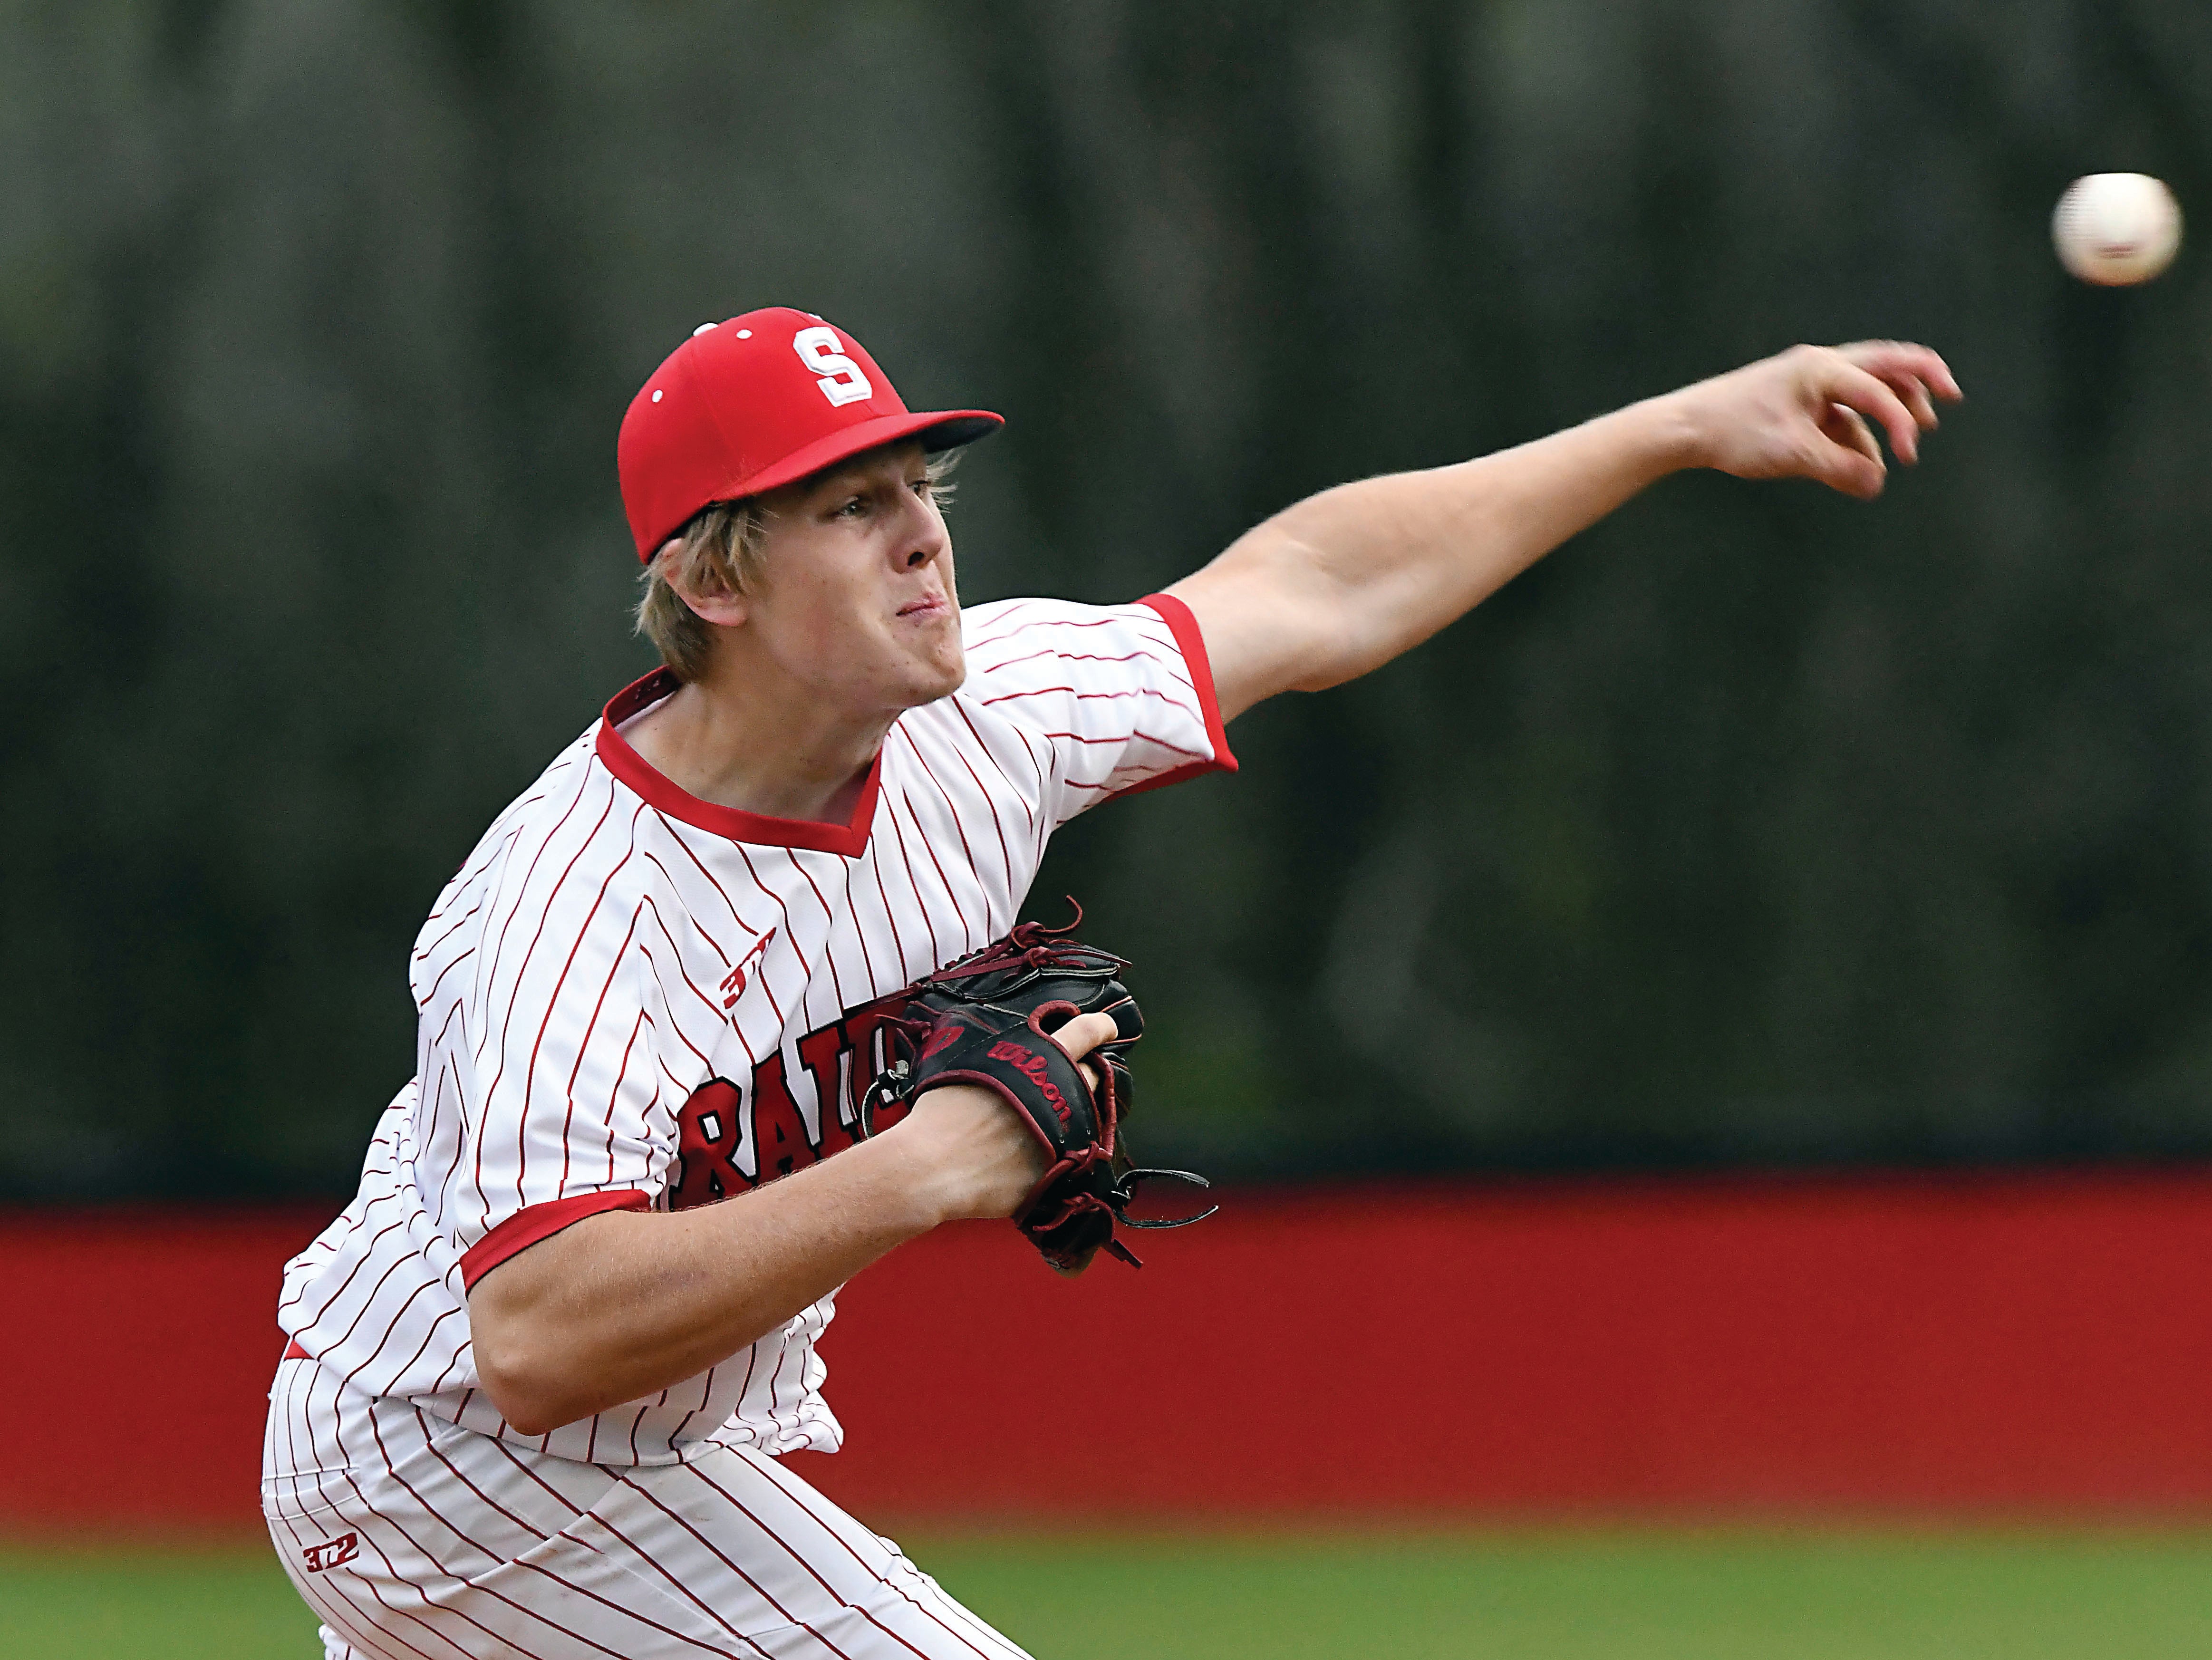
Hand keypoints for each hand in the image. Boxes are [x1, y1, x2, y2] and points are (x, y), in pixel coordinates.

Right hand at [884, 1010, 1120, 1224]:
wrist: (931, 1167)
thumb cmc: (939, 1115)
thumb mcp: (969, 1063)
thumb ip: (1000, 1055)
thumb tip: (1007, 1053)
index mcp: (1037, 1059)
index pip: (1084, 1033)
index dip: (1100, 1027)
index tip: (1107, 1028)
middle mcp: (1058, 1093)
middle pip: (1092, 1075)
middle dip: (1088, 1072)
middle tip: (1075, 1074)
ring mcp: (1063, 1133)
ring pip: (1088, 1115)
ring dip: (1075, 1111)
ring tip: (1049, 1114)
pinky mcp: (1058, 1169)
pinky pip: (1071, 1154)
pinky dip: (1059, 1149)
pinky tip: (1035, 1150)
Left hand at [1669, 341, 1962, 500]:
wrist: (1686, 428)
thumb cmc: (1735, 433)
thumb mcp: (1792, 455)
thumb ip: (1839, 469)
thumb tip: (1875, 484)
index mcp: (1820, 368)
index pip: (1878, 388)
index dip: (1901, 423)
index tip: (1907, 458)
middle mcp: (1820, 366)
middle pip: (1886, 363)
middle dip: (1920, 381)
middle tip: (1951, 396)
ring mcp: (1809, 382)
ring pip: (1865, 388)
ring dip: (1889, 413)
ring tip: (1906, 445)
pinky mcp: (1799, 402)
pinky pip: (1841, 412)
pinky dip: (1856, 434)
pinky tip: (1862, 465)